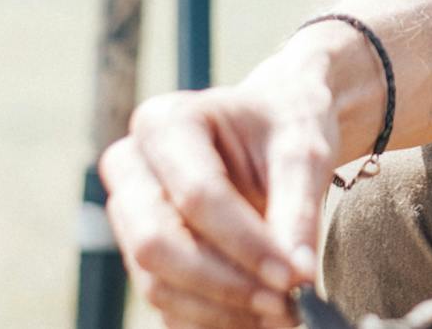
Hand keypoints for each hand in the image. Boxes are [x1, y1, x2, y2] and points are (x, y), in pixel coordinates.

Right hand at [99, 56, 343, 328]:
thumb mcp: (303, 153)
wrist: (275, 130)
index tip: (293, 275)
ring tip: (282, 313)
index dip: (245, 243)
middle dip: (224, 284)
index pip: (196, 194)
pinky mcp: (142, 255)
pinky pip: (167, 304)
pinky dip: (214, 319)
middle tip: (285, 304)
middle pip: (156, 244)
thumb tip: (297, 276)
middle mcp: (131, 167)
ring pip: (157, 283)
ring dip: (221, 311)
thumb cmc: (285, 128)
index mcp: (165, 122)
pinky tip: (259, 318)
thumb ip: (298, 210)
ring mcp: (129, 216)